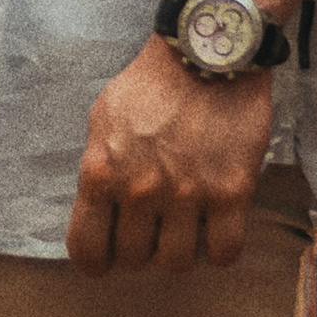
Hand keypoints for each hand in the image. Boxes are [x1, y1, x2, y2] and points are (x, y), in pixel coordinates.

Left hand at [67, 37, 275, 276]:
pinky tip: (217, 230)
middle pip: (133, 260)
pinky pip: (224, 252)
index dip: (95, 263)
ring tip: (184, 230)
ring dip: (179, 252)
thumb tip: (97, 208)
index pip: (86, 248)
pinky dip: (220, 250)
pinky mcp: (231, 192)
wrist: (208, 53)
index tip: (105, 261)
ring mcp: (187, 194)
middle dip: (140, 251)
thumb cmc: (152, 84)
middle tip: (152, 232)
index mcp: (101, 172)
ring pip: (177, 264)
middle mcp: (140, 190)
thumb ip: (99, 167)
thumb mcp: (103, 120)